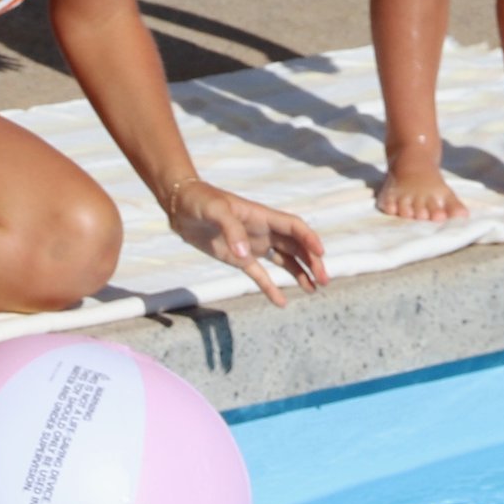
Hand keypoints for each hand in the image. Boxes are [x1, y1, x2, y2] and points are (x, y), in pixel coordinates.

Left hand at [166, 179, 328, 304]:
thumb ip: (232, 230)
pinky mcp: (238, 259)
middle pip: (295, 245)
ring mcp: (252, 245)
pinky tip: (282, 302)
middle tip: (324, 280)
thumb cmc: (200, 200)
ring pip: (284, 260)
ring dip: (300, 273)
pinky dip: (271, 288)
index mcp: (262, 215)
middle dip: (311, 261)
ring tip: (314, 289)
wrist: (179, 207)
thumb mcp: (215, 210)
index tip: (321, 253)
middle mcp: (262, 230)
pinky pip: (260, 275)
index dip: (309, 238)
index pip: (293, 227)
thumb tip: (246, 255)